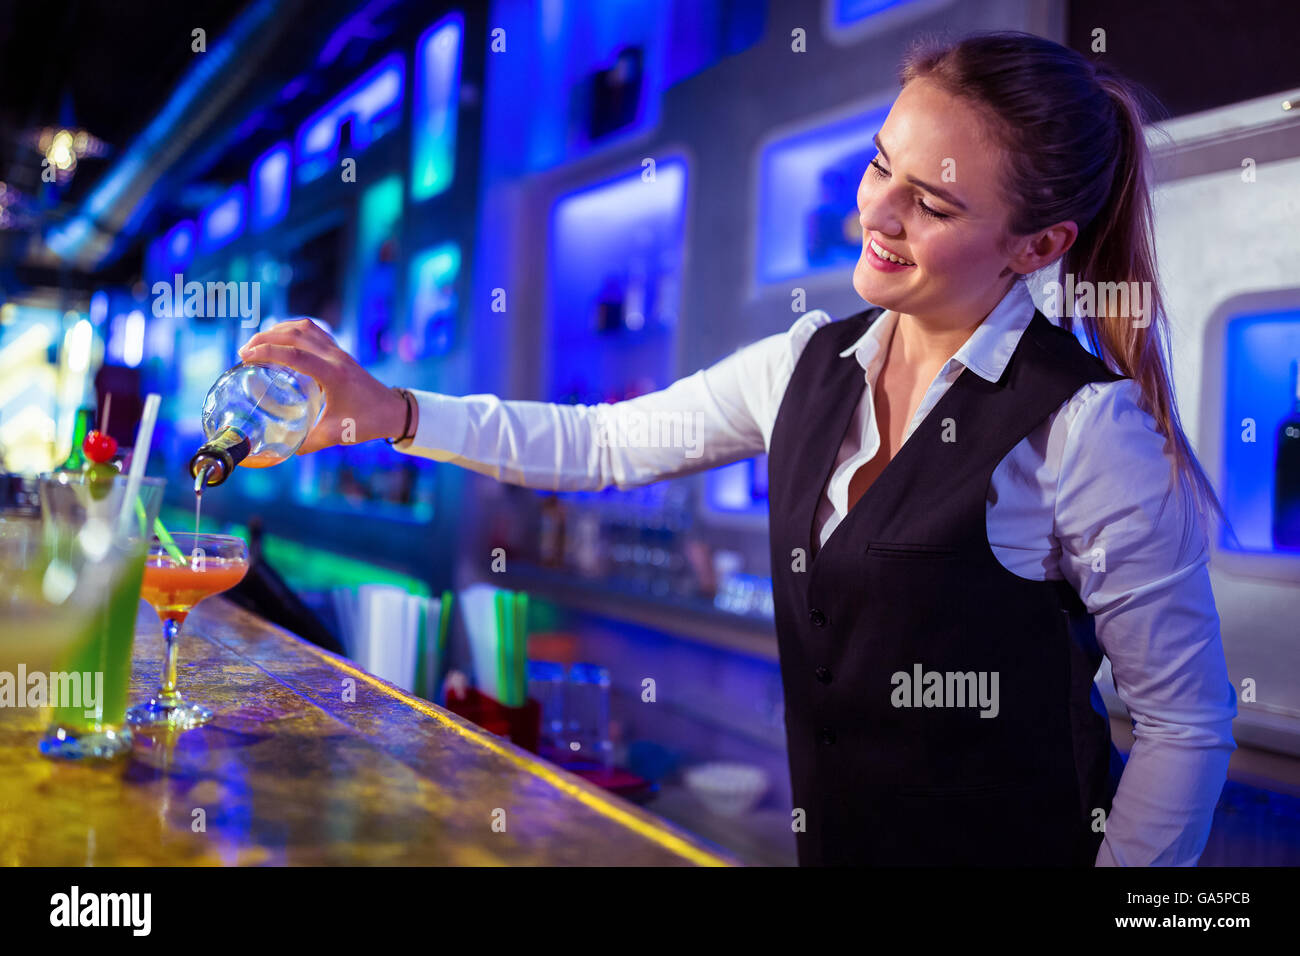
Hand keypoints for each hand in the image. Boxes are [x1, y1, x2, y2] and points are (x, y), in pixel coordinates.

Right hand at [237, 318, 410, 453]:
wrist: (393, 411)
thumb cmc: (367, 422)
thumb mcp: (336, 435)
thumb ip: (307, 442)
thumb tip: (281, 452)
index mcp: (334, 375)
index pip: (295, 355)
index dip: (267, 352)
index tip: (244, 356)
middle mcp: (335, 357)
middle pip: (296, 334)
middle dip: (266, 338)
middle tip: (244, 351)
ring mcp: (338, 351)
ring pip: (305, 328)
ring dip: (279, 330)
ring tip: (258, 343)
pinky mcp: (339, 352)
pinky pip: (314, 331)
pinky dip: (293, 330)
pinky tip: (280, 341)